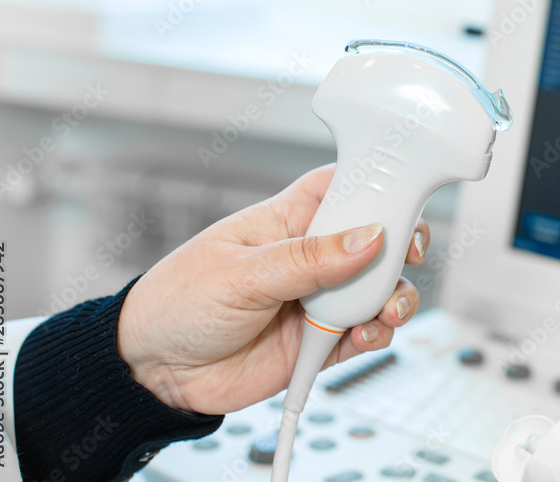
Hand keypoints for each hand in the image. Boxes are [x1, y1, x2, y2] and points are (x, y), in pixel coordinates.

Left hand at [116, 164, 427, 414]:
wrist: (154, 372)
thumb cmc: (179, 302)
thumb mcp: (241, 274)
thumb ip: (308, 259)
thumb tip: (368, 238)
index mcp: (288, 220)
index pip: (344, 187)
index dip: (378, 187)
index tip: (402, 200)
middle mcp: (312, 256)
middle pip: (377, 238)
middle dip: (400, 246)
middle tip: (405, 257)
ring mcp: (320, 298)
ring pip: (380, 289)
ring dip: (394, 297)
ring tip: (383, 310)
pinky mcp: (322, 339)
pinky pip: (367, 332)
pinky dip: (376, 334)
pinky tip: (362, 335)